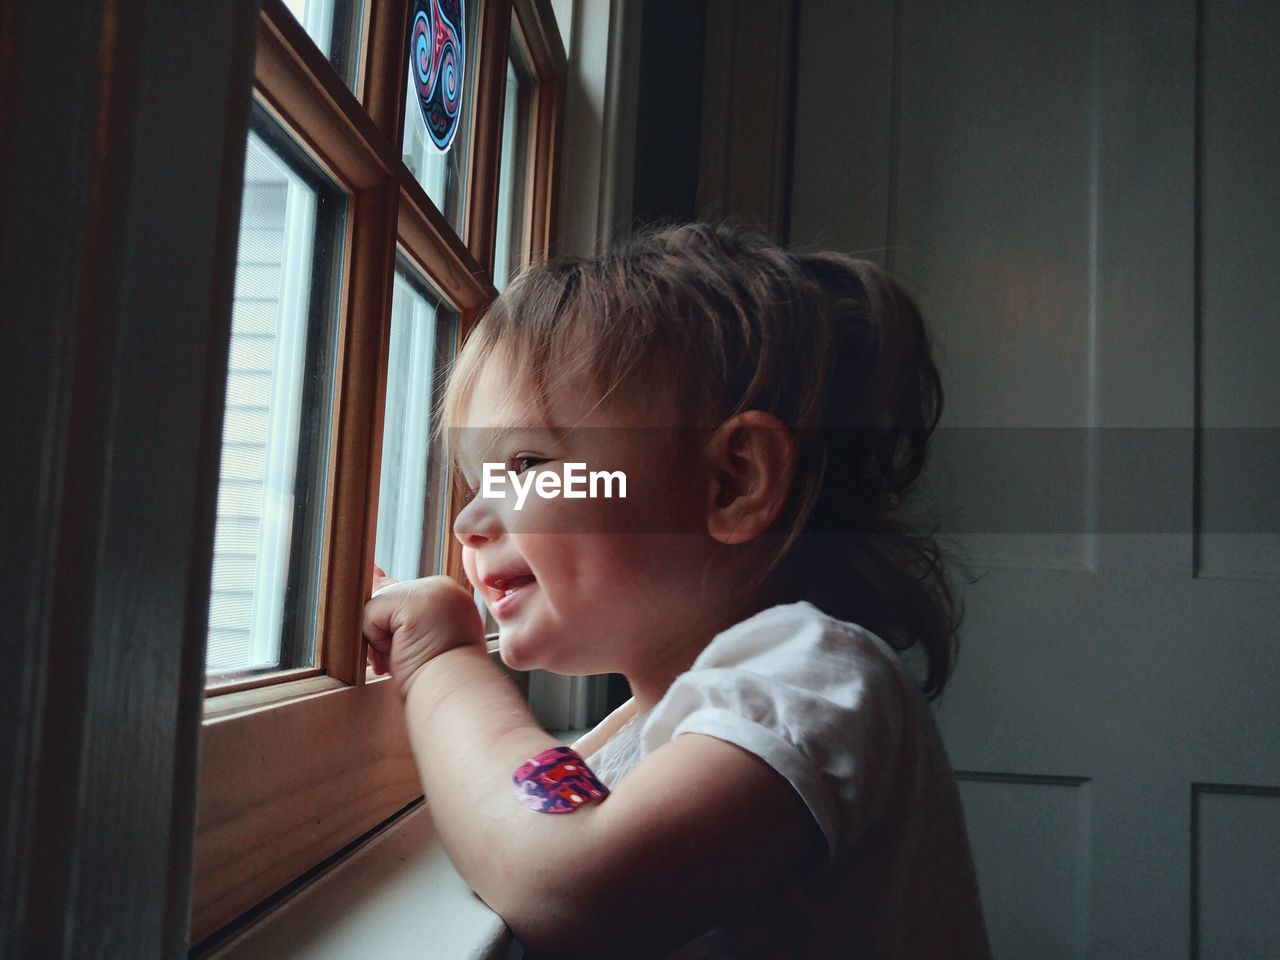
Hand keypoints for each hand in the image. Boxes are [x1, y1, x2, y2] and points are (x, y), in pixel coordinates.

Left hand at [363, 565, 485, 699]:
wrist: (455, 698)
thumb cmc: (438, 679)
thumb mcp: (418, 639)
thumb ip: (397, 607)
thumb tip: (372, 572)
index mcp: (450, 599)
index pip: (404, 596)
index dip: (393, 624)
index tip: (408, 644)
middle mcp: (443, 589)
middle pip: (386, 599)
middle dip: (385, 634)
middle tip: (410, 657)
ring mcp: (431, 591)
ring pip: (377, 604)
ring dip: (381, 639)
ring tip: (407, 657)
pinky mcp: (413, 601)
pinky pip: (370, 613)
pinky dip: (376, 641)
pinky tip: (400, 653)